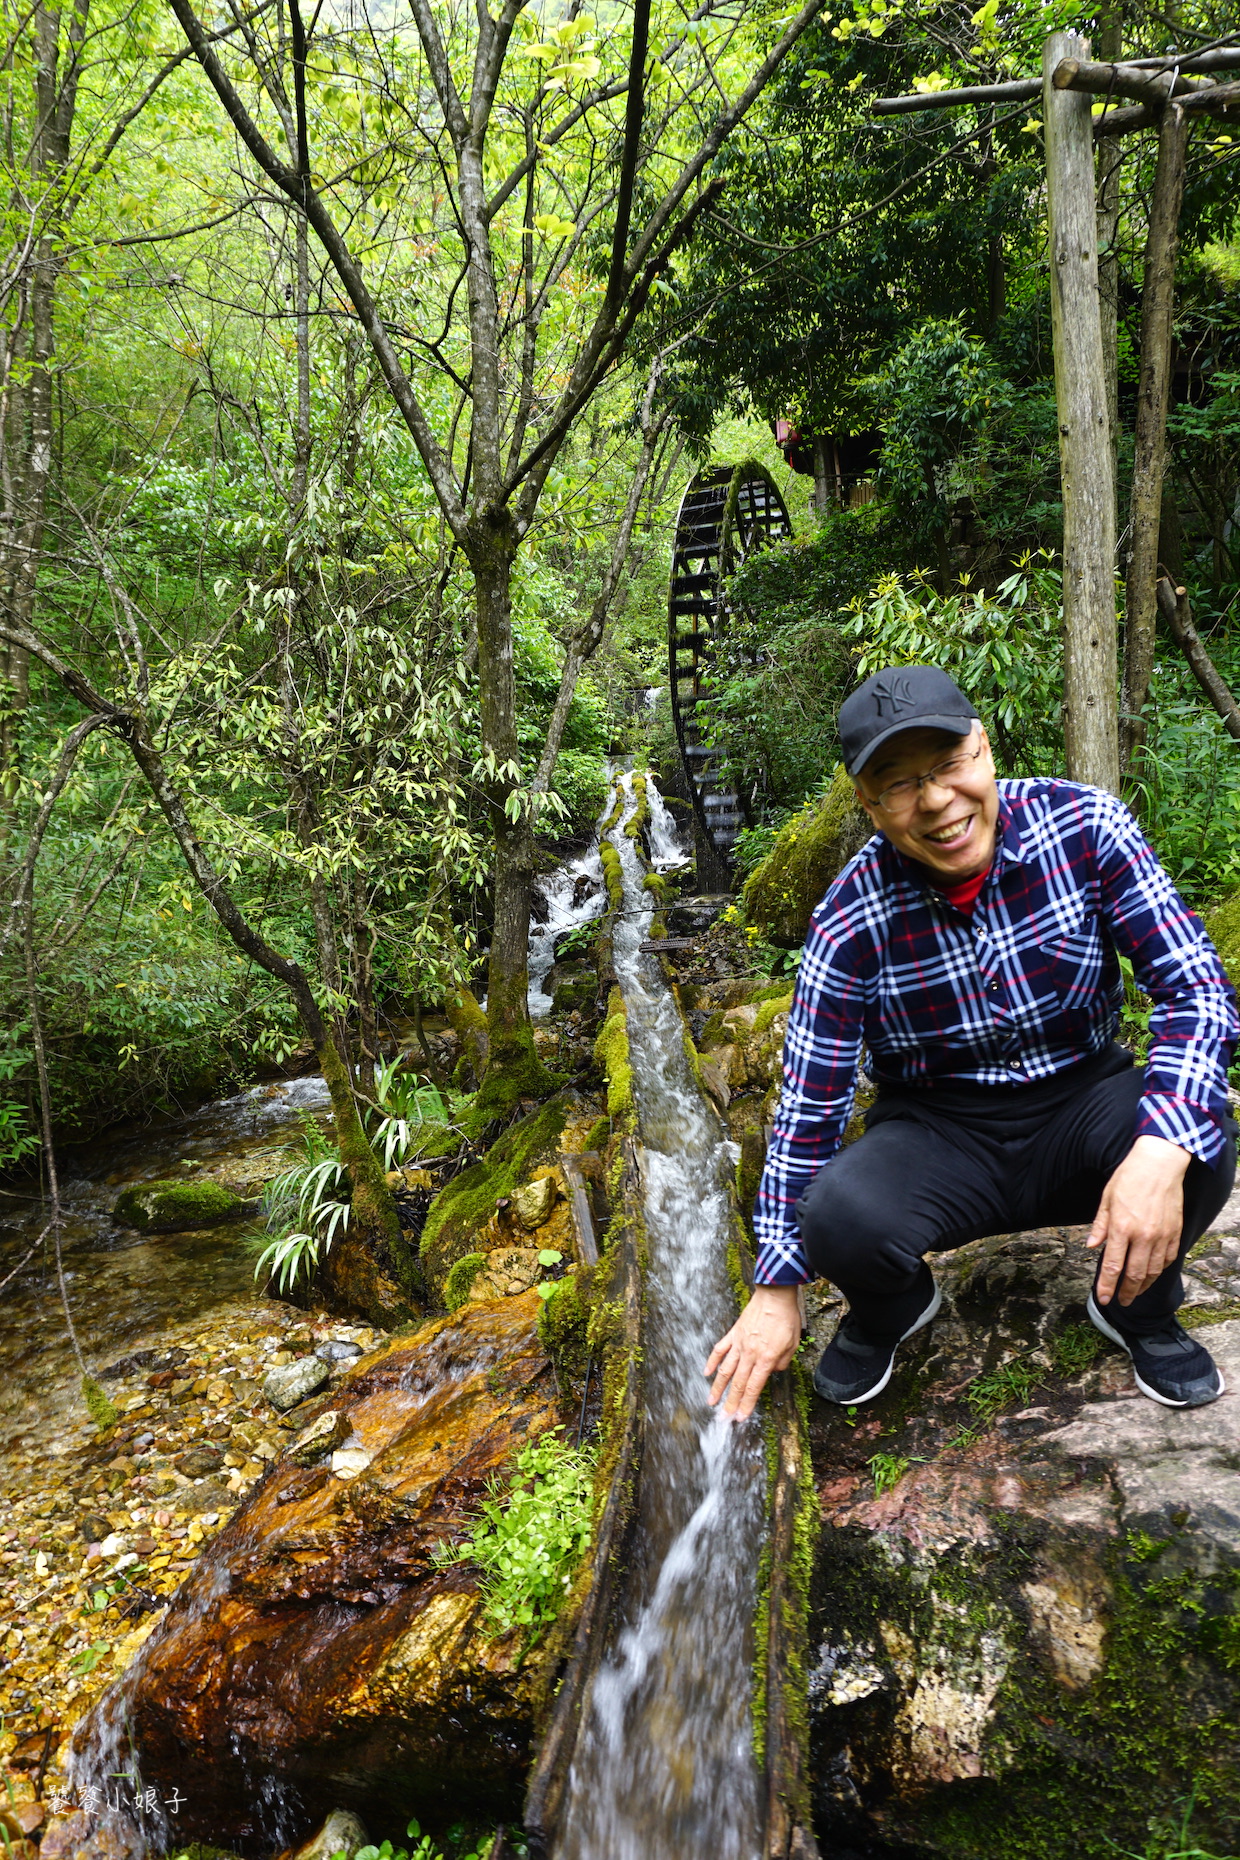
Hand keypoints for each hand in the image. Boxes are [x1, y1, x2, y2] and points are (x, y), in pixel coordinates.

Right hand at [704, 1285, 801, 1419]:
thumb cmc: (786, 1319)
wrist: (775, 1296)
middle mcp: (750, 1354)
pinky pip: (720, 1350)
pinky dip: (712, 1362)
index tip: (740, 1417)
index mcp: (766, 1359)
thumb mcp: (793, 1344)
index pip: (754, 1387)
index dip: (747, 1404)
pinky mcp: (734, 1334)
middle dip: (730, 1403)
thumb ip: (782, 1363)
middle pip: (738, 1383)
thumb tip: (771, 1372)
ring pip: (725, 1370)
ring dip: (717, 1388)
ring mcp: (739, 1344)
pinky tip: (706, 1373)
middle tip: (723, 1418)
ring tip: (711, 1402)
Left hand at [1088, 1135, 1189, 1306]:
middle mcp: (1143, 1236)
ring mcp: (1162, 1236)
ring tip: (1135, 1293)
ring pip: (1153, 1271)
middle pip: (1135, 1275)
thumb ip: (1100, 1226)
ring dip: (1143, 1286)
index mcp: (1122, 1228)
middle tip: (1120, 1302)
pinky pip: (1168, 1259)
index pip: (1112, 1266)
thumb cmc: (1129, 1178)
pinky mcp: (1175, 1233)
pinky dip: (1159, 1270)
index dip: (1107, 1286)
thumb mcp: (1106, 1199)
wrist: (1160, 1164)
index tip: (1103, 1299)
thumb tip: (1090, 1246)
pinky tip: (1152, 1274)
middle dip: (1126, 1292)